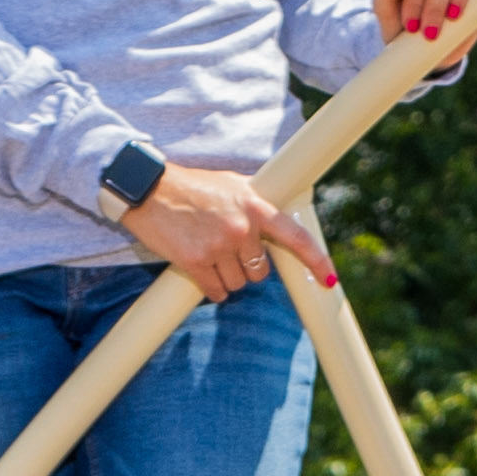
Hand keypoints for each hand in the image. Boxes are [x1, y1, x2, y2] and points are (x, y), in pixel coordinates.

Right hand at [118, 160, 329, 300]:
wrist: (147, 189)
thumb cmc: (192, 187)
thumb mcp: (231, 184)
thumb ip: (256, 202)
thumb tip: (278, 220)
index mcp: (255, 206)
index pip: (295, 237)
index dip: (316, 260)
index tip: (328, 279)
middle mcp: (241, 228)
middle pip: (260, 271)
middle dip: (247, 266)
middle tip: (227, 249)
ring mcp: (218, 246)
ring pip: (238, 283)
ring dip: (226, 276)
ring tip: (208, 252)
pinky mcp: (195, 261)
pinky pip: (216, 291)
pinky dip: (211, 287)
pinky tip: (201, 270)